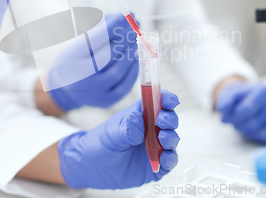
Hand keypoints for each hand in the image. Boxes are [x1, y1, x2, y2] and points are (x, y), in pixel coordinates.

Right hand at [48, 13, 138, 110]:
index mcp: (70, 59)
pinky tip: (135, 58)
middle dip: (124, 39)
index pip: (94, 40)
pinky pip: (124, 86)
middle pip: (108, 56)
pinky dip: (133, 70)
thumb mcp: (78, 41)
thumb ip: (100, 29)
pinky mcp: (105, 102)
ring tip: (135, 41)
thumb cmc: (74, 59)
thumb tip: (124, 18)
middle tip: (134, 27)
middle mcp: (80, 78)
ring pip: (117, 71)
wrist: (64, 89)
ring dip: (130, 53)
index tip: (126, 16)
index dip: (113, 27)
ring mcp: (93, 92)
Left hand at [58, 90, 179, 188]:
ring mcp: (156, 146)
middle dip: (169, 118)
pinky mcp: (158, 164)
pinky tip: (164, 157)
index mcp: (142, 114)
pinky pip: (170, 160)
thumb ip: (126, 129)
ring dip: (171, 137)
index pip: (159, 102)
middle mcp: (152, 128)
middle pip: (169, 119)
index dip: (167, 99)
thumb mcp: (111, 134)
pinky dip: (170, 158)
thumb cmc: (101, 144)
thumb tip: (138, 118)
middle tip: (162, 120)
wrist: (93, 167)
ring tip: (162, 138)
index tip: (170, 101)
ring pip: (172, 139)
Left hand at [216, 83, 265, 143]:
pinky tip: (248, 126)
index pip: (247, 108)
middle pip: (253, 122)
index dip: (233, 116)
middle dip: (237, 124)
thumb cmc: (242, 96)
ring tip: (238, 122)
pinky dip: (252, 133)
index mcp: (264, 90)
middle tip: (229, 121)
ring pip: (258, 131)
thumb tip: (222, 109)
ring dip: (243, 129)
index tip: (224, 117)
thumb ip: (225, 99)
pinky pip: (263, 136)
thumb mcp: (231, 93)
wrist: (256, 98)